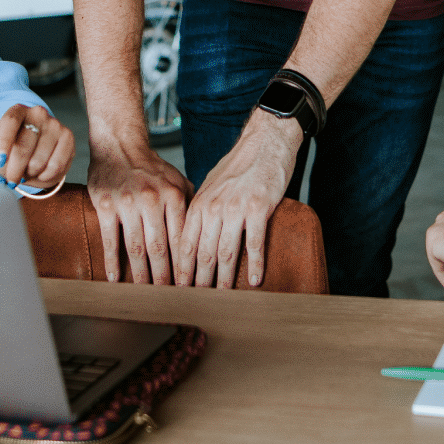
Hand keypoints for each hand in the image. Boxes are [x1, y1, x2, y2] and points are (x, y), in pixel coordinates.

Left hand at [0, 104, 74, 190]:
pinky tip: (41, 172)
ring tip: (27, 171)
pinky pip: (55, 165)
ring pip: (39, 160)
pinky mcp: (68, 138)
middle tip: (11, 178)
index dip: (3, 143)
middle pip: (23, 147)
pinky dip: (45, 175)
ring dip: (30, 173)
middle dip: (14, 169)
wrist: (33, 158)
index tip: (0, 161)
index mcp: (18, 110)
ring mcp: (55, 125)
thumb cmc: (11, 151)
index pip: (10, 122)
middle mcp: (38, 114)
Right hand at [86, 143, 192, 284]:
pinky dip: (112, 261)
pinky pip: (111, 239)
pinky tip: (114, 278)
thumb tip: (208, 230)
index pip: (182, 237)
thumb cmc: (151, 168)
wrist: (119, 145)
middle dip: (165, 276)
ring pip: (136, 247)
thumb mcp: (177, 180)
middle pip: (160, 247)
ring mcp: (128, 203)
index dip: (185, 264)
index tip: (189, 285)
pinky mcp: (105, 205)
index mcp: (173, 195)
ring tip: (145, 292)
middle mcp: (152, 200)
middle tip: (169, 297)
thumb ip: (190, 204)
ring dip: (141, 274)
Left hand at [174, 112, 298, 288]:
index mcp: (199, 203)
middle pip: (203, 253)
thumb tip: (192, 237)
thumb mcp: (211, 186)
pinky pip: (255, 243)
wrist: (265, 141)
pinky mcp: (259, 208)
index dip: (181, 270)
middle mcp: (214, 207)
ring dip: (225, 279)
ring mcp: (236, 208)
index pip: (185, 244)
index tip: (179, 289)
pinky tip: (256, 280)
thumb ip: (201, 210)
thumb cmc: (239, 165)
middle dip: (199, 280)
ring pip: (227, 253)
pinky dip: (256, 265)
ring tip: (224, 297)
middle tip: (198, 301)